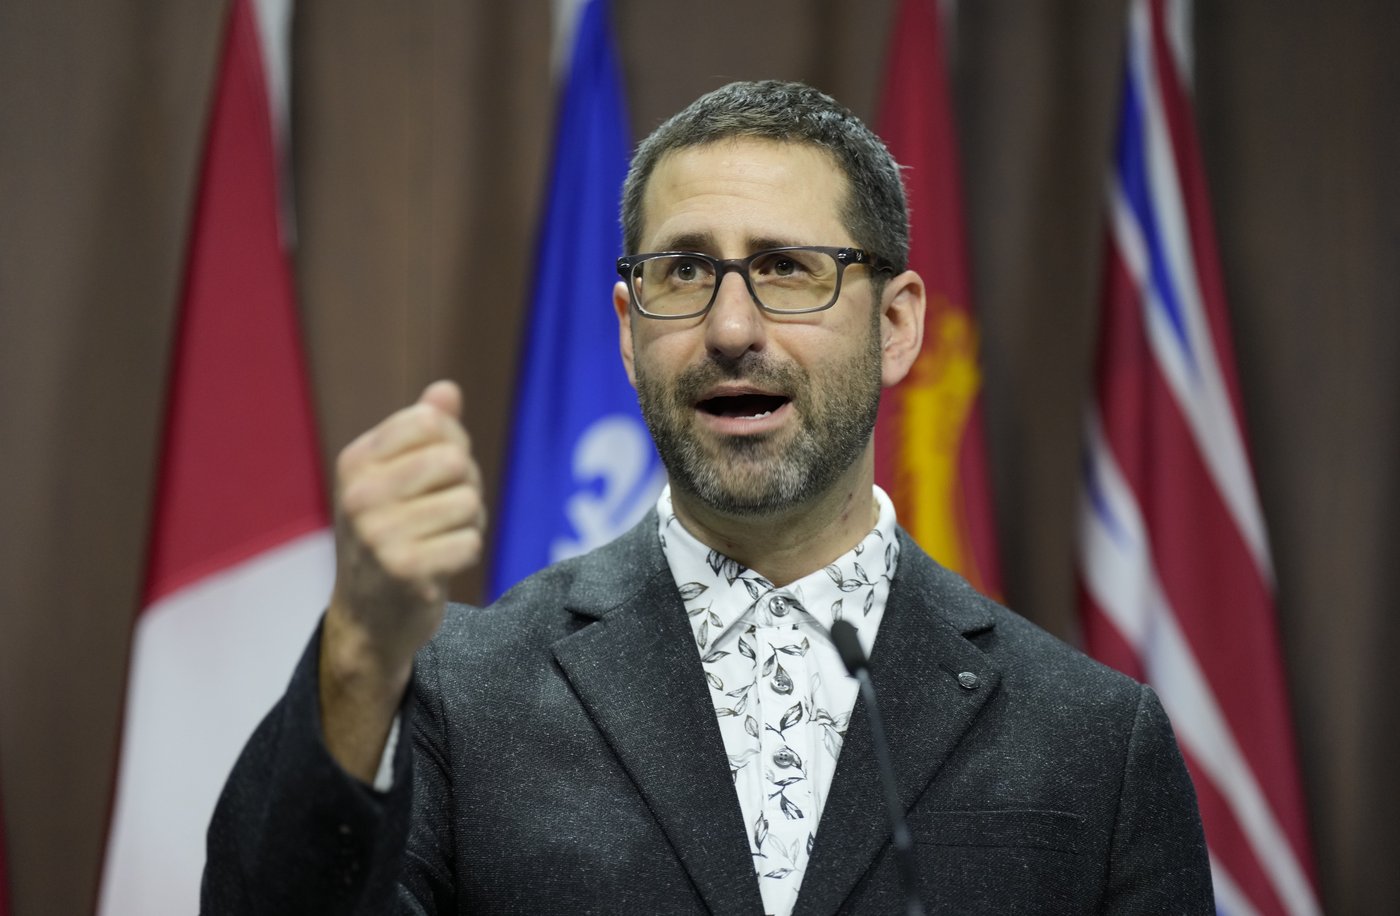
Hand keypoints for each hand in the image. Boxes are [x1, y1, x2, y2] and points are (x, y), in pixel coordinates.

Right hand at [319, 380, 484, 779]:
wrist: (368, 620)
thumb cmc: (389, 537)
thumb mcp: (394, 480)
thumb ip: (423, 433)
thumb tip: (447, 390)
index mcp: (356, 462)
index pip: (430, 421)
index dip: (452, 443)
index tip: (437, 473)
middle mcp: (359, 494)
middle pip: (456, 460)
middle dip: (465, 486)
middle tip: (444, 513)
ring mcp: (379, 534)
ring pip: (470, 501)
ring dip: (469, 523)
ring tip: (440, 539)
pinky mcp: (406, 570)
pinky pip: (471, 541)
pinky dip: (466, 553)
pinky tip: (440, 565)